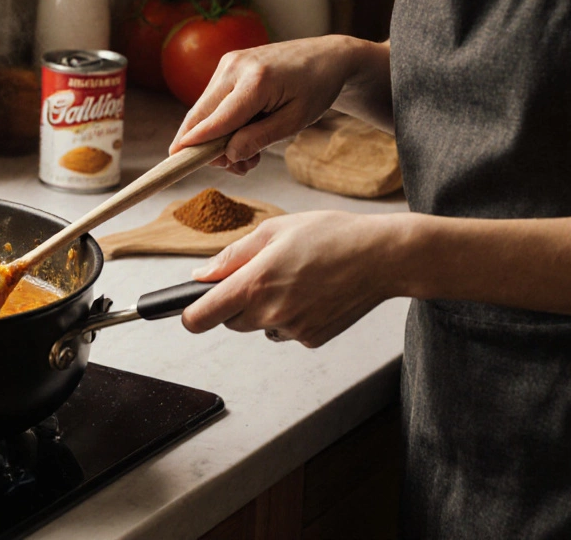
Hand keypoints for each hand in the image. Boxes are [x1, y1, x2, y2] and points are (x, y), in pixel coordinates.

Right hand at [168, 35, 380, 171]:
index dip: (196, 143)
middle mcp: (235, 67)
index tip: (175, 160)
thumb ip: (260, 138)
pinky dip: (220, 124)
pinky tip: (243, 136)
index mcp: (257, 80)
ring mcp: (227, 63)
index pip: (218, 119)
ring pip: (203, 111)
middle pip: (200, 115)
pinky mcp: (226, 65)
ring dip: (215, 139)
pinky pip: (212, 102)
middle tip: (232, 169)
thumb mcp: (296, 121)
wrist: (325, 56)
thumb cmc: (316, 89)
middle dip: (205, 148)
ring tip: (248, 156)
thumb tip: (228, 154)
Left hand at [182, 211, 407, 346]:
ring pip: (259, 326)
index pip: (200, 316)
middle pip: (229, 322)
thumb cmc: (332, 235)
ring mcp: (293, 330)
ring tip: (293, 279)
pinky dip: (290, 316)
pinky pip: (286, 331)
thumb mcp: (274, 230)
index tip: (188, 308)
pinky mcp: (312, 339)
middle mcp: (271, 313)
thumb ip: (232, 256)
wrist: (383, 256)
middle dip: (234, 303)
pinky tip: (311, 293)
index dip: (189, 313)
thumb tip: (201, 275)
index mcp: (254, 284)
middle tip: (260, 275)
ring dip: (264, 310)